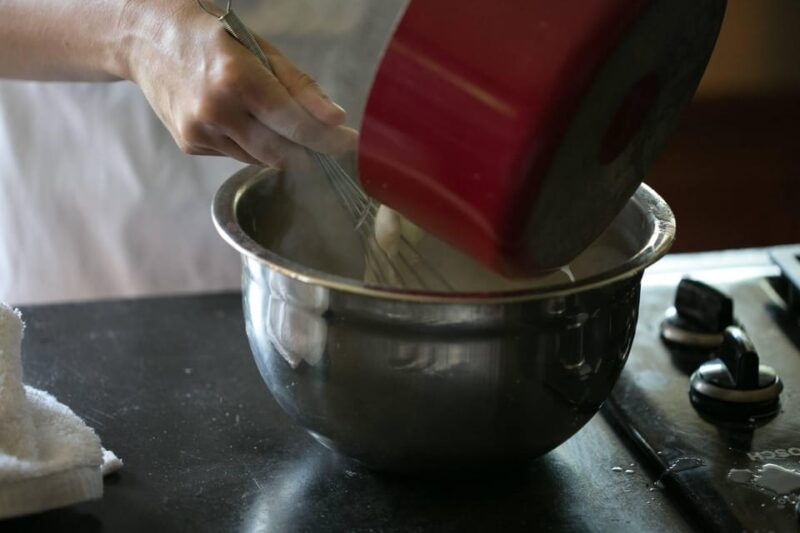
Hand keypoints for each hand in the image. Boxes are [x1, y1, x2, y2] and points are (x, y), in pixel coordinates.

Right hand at [119, 0, 356, 166]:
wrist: (145, 38)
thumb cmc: (213, 38)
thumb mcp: (262, 50)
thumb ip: (301, 86)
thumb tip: (336, 119)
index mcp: (237, 78)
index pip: (294, 124)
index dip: (327, 139)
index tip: (350, 142)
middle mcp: (215, 110)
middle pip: (281, 154)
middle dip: (310, 153)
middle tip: (327, 144)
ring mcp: (199, 131)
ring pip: (260, 159)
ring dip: (279, 148)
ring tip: (271, 118)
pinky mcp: (189, 144)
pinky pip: (237, 155)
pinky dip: (250, 145)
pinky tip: (238, 118)